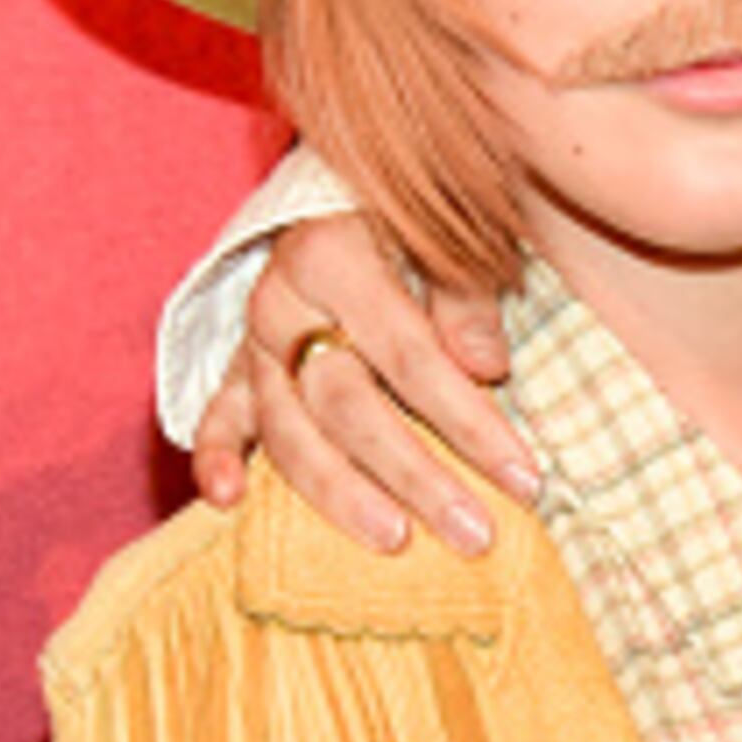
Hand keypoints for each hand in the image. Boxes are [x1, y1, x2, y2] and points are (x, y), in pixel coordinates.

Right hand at [195, 215, 529, 552]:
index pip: (411, 357)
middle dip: (415, 476)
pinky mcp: (236, 369)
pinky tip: (227, 500)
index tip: (524, 481)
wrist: (341, 201)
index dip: (470, 423)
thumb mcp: (448, 240)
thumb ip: (466, 299)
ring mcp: (254, 341)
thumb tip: (486, 366)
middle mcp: (283, 302)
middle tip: (473, 533)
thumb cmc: (411, 228)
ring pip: (288, 429)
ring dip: (339, 493)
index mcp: (333, 258)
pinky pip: (218, 417)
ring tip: (391, 541)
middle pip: (348, 405)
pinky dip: (216, 457)